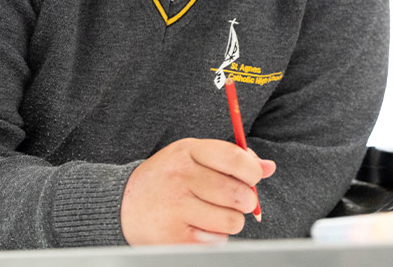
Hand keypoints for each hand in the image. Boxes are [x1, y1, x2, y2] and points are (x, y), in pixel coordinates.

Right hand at [120, 138, 274, 244]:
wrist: (123, 203)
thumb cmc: (168, 177)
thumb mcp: (192, 156)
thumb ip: (230, 158)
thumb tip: (268, 167)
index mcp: (186, 151)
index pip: (233, 158)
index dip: (252, 171)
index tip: (252, 177)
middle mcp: (180, 177)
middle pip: (237, 193)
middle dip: (246, 199)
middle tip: (237, 199)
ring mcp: (176, 207)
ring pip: (232, 220)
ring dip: (230, 220)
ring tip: (214, 212)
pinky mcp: (175, 237)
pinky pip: (217, 241)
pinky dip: (215, 236)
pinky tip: (197, 225)